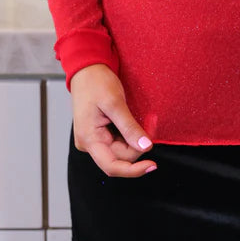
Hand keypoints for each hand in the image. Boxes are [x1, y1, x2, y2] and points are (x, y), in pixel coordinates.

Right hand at [70, 63, 155, 177]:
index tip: (152, 165)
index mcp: (89, 139)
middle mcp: (90, 143)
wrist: (87, 69)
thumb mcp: (115, 103)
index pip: (112, 166)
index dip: (133, 170)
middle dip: (139, 144)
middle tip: (152, 122)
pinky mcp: (100, 133)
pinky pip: (119, 141)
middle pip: (121, 157)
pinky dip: (132, 134)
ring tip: (147, 119)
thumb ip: (129, 127)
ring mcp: (95, 139)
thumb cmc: (96, 82)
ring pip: (122, 149)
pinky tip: (137, 122)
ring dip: (137, 138)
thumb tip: (145, 147)